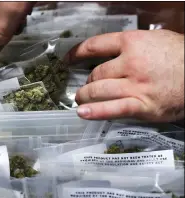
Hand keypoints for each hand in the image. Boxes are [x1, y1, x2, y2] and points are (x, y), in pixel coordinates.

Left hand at [64, 29, 183, 121]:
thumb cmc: (180, 56)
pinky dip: (95, 112)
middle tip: (85, 87)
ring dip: (86, 96)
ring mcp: (135, 85)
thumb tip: (111, 51)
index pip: (95, 46)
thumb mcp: (155, 40)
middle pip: (96, 73)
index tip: (68, 60)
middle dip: (87, 82)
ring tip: (81, 100)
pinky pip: (113, 109)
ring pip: (99, 91)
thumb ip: (131, 45)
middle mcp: (131, 63)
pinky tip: (82, 113)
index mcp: (133, 42)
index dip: (77, 53)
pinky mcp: (142, 105)